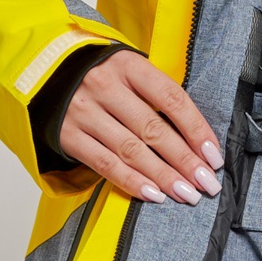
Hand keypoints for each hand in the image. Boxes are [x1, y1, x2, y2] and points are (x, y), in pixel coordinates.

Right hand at [58, 49, 224, 203]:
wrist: (47, 72)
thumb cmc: (105, 75)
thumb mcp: (132, 72)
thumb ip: (160, 96)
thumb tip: (199, 139)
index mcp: (129, 66)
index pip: (172, 99)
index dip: (196, 129)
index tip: (213, 155)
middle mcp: (105, 86)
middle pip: (154, 129)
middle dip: (185, 160)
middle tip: (207, 183)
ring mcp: (84, 112)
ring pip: (131, 150)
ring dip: (163, 176)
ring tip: (187, 193)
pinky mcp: (69, 135)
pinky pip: (105, 164)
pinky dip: (131, 181)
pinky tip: (154, 194)